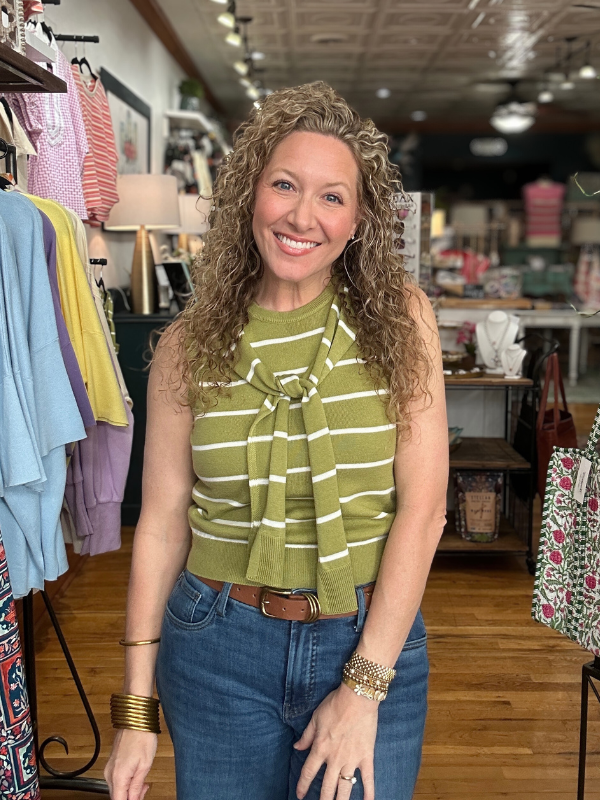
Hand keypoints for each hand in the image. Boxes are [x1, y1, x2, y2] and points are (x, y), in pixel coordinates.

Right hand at [104, 729, 157, 799]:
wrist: (136, 719)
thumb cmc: (142, 737)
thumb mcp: (145, 766)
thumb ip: (137, 787)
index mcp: (118, 776)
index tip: (138, 799)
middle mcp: (109, 774)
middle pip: (117, 796)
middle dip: (131, 797)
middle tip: (144, 790)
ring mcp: (109, 768)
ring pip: (117, 789)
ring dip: (129, 790)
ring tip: (143, 783)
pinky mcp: (111, 764)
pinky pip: (116, 780)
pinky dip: (126, 782)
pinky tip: (136, 777)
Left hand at [294, 682, 378, 799]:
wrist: (357, 698)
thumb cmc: (335, 705)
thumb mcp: (315, 718)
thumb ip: (307, 736)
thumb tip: (297, 747)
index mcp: (320, 748)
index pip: (308, 772)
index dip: (303, 785)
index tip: (300, 796)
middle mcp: (335, 759)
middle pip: (327, 786)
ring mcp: (351, 760)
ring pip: (345, 787)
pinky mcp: (366, 757)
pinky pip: (368, 778)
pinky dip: (369, 792)